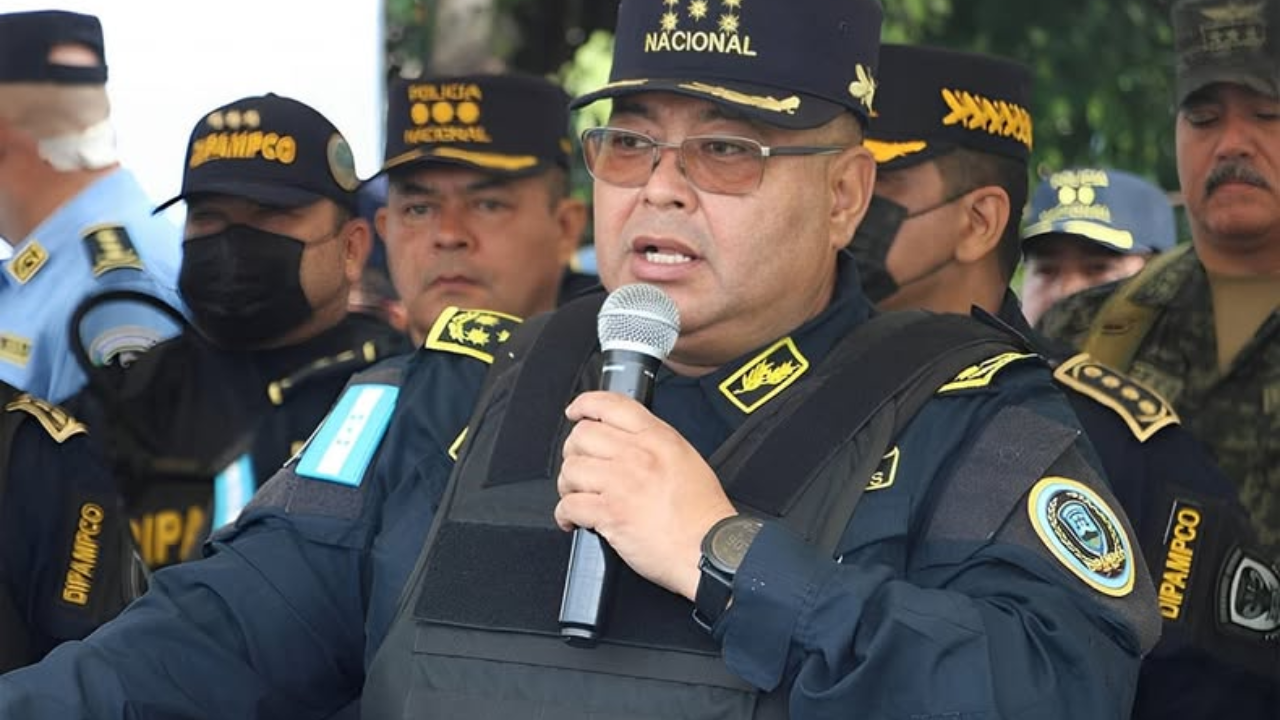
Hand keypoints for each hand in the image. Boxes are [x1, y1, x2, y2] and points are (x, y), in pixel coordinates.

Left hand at [555, 391, 736, 600]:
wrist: (710, 548)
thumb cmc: (703, 513)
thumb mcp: (686, 459)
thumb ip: (654, 443)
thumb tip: (625, 442)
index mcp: (657, 438)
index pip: (611, 405)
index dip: (584, 404)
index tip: (575, 412)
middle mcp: (637, 455)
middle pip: (582, 436)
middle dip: (573, 452)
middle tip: (580, 467)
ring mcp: (621, 483)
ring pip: (571, 469)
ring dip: (568, 485)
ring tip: (576, 495)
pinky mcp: (611, 513)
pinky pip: (570, 505)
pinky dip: (564, 514)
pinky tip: (573, 520)